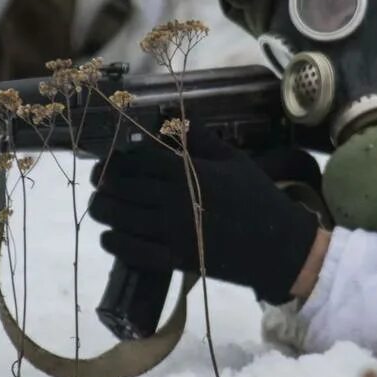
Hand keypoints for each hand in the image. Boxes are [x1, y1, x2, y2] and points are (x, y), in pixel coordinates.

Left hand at [89, 127, 321, 304]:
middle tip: (99, 176)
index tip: (112, 153)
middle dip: (104, 180)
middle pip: (122, 187)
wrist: (278, 247)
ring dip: (103, 209)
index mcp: (189, 172)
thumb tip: (174, 116)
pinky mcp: (174, 260)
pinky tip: (109, 235)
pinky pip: (132, 251)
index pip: (140, 158)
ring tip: (100, 204)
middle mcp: (174, 200)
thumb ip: (200, 138)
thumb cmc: (257, 198)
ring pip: (120, 218)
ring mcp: (172, 232)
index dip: (119, 155)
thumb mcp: (233, 160)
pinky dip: (114, 243)